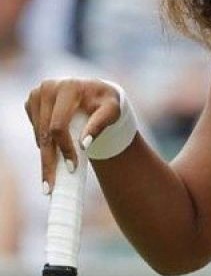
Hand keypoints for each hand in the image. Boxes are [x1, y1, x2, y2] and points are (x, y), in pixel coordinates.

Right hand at [24, 78, 121, 192]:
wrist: (97, 93)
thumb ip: (99, 125)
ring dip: (44, 156)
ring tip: (50, 179)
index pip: (59, 126)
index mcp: (68, 88)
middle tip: (49, 187)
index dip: (65, 148)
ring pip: (38, 134)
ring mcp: (37, 94)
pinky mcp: (32, 102)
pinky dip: (43, 144)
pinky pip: (35, 129)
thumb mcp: (112, 112)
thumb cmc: (108, 104)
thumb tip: (84, 145)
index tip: (72, 169)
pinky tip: (53, 154)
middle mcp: (48, 88)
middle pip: (45, 133)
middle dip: (48, 162)